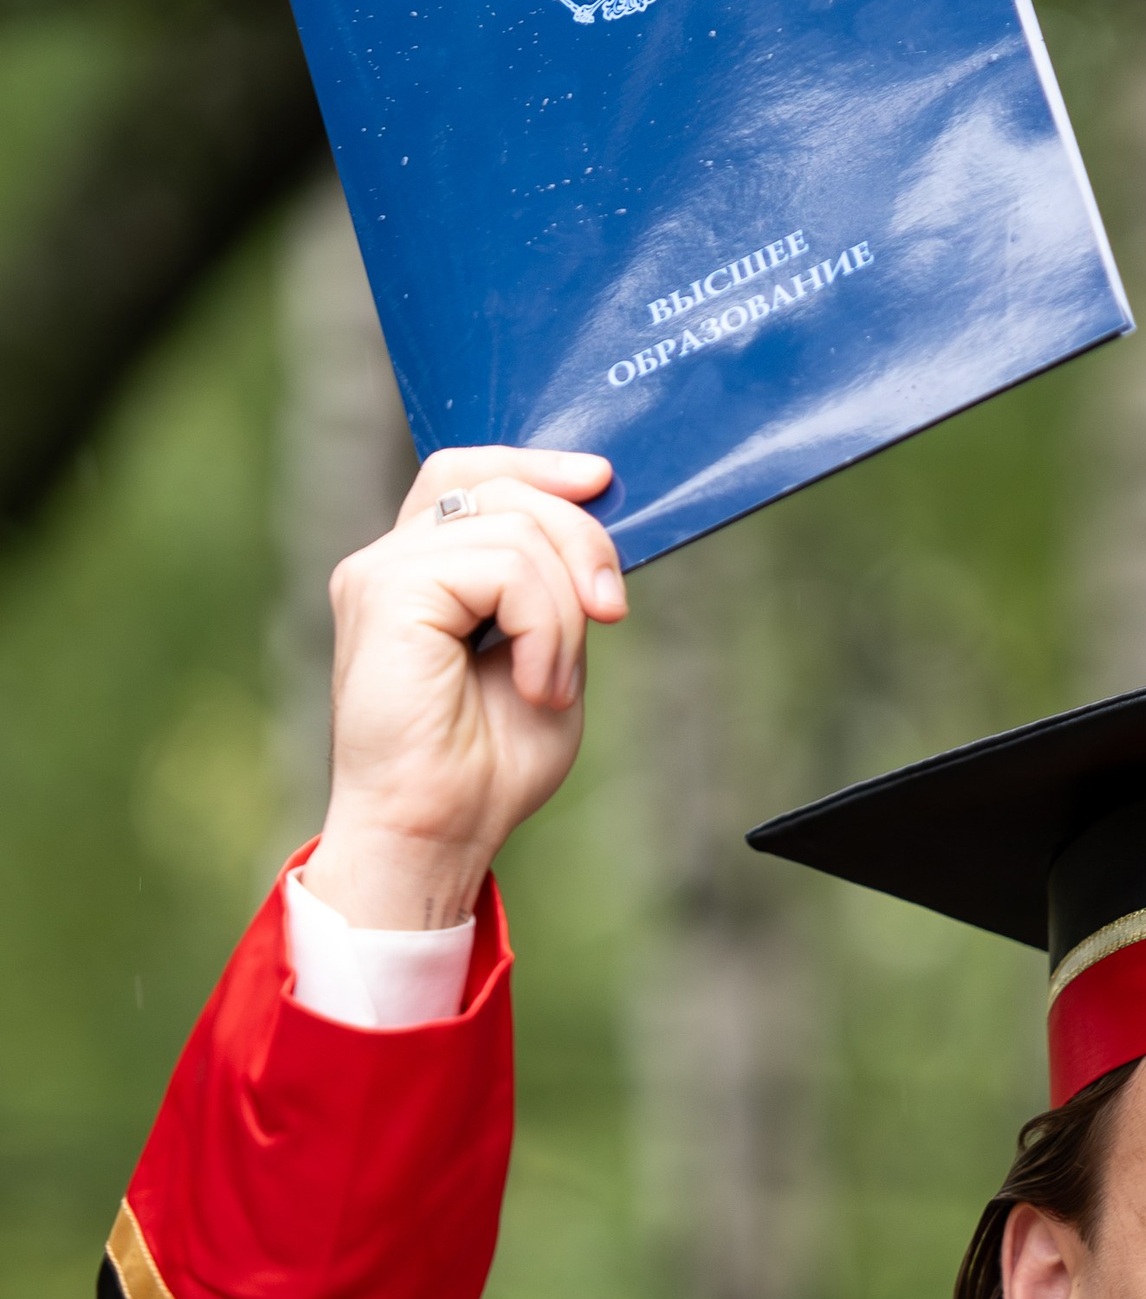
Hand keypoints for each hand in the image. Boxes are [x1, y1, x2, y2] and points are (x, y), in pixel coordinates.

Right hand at [302, 448, 623, 930]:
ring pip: (515, 528)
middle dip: (581, 538)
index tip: (601, 482)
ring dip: (563, 612)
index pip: (470, 473)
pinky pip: (503, 566)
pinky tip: (533, 685)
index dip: (537, 465)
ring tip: (549, 683)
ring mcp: (381, 572)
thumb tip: (591, 535)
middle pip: (500, 485)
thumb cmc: (483, 771)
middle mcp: (390, 561)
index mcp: (422, 573)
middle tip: (611, 611)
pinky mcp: (384, 591)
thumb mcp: (548, 660)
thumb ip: (556, 594)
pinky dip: (543, 627)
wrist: (436, 834)